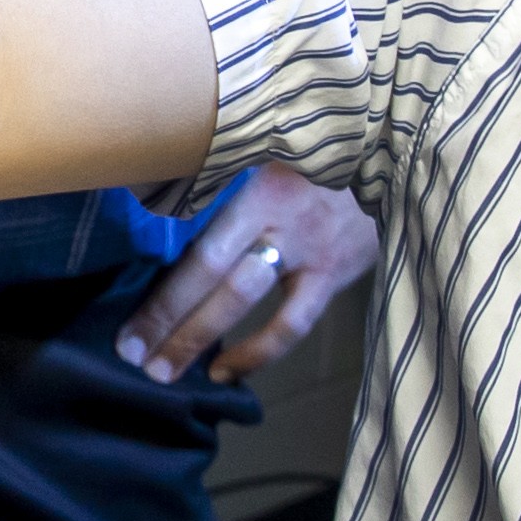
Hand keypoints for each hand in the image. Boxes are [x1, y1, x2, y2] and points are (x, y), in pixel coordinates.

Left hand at [117, 165, 372, 384]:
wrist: (392, 150)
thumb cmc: (314, 151)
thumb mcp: (267, 150)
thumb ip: (223, 176)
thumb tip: (157, 199)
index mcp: (259, 191)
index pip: (202, 254)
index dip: (164, 298)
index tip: (129, 330)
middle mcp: (284, 224)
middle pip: (217, 280)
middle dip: (172, 323)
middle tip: (133, 357)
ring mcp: (313, 252)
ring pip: (252, 305)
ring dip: (205, 339)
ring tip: (167, 371)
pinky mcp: (338, 272)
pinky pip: (295, 322)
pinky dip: (260, 350)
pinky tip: (227, 368)